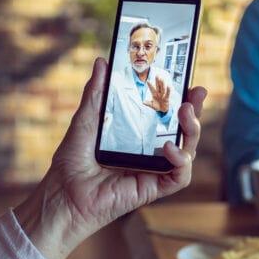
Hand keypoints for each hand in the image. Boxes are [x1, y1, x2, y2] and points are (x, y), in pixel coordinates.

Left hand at [16, 58, 206, 258]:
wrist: (61, 196)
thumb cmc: (71, 164)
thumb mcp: (85, 120)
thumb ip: (96, 93)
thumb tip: (102, 62)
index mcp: (137, 136)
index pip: (166, 116)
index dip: (180, 99)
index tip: (187, 80)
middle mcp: (149, 153)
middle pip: (183, 132)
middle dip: (195, 112)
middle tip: (196, 92)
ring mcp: (153, 171)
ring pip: (188, 152)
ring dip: (193, 132)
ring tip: (185, 113)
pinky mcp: (153, 189)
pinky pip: (179, 176)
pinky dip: (181, 161)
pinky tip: (169, 148)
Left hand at [142, 76, 170, 112]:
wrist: (162, 109)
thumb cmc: (156, 106)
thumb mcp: (151, 105)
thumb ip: (148, 103)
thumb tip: (143, 102)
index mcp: (154, 94)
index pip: (152, 89)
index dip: (150, 85)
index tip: (147, 81)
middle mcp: (158, 93)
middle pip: (158, 86)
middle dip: (157, 81)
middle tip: (157, 75)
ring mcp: (163, 95)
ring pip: (162, 88)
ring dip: (162, 84)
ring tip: (161, 79)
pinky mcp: (166, 98)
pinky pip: (167, 93)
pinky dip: (168, 90)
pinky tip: (168, 86)